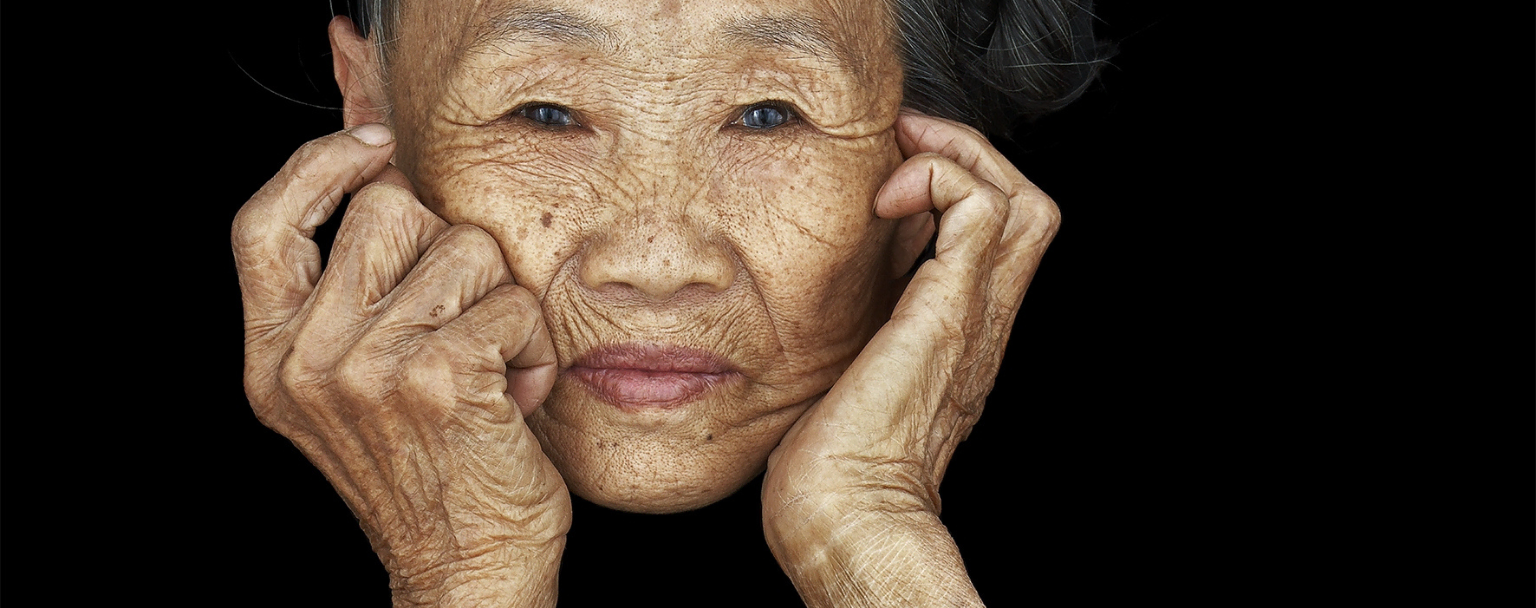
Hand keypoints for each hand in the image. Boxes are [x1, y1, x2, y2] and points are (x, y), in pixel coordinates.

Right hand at [233, 125, 569, 607]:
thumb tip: (372, 156)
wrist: (466, 571)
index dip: (318, 167)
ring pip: (464, 248)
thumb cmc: (427, 470)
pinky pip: (512, 301)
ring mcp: (368, 366)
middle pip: (386, 210)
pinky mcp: (440, 375)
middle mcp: (306, 360)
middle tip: (464, 316)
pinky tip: (519, 392)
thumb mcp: (355, 382)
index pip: (262, 225)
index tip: (374, 146)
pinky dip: (536, 343)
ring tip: (495, 367)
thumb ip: (348, 287)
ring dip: (501, 301)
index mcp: (271, 357)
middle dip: (449, 249)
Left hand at [762, 112, 1060, 606]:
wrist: (844, 509)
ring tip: (901, 158)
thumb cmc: (833, 462)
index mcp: (960, 336)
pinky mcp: (947, 310)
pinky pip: (979, 209)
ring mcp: (972, 316)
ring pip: (1021, 200)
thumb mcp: (851, 374)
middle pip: (1029, 209)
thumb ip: (863, 328)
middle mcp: (981, 323)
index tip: (893, 169)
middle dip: (968, 155)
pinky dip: (939, 177)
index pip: (999, 238)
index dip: (959, 184)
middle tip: (904, 144)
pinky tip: (887, 198)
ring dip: (959, 156)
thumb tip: (834, 288)